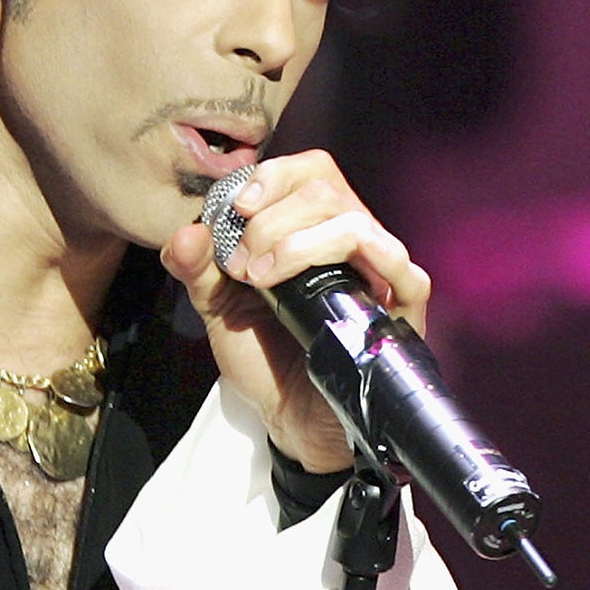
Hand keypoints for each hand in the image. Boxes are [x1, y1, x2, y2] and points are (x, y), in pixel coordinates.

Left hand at [160, 150, 429, 473]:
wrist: (290, 418)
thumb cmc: (263, 356)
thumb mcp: (217, 308)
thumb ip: (196, 269)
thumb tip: (187, 233)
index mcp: (311, 229)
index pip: (310, 171)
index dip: (273, 177)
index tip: (238, 208)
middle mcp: (350, 242)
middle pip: (325, 189)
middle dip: (270, 220)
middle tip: (240, 265)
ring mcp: (379, 272)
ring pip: (354, 220)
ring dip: (296, 241)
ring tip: (260, 278)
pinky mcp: (402, 308)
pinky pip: (400, 264)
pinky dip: (354, 258)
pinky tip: (307, 284)